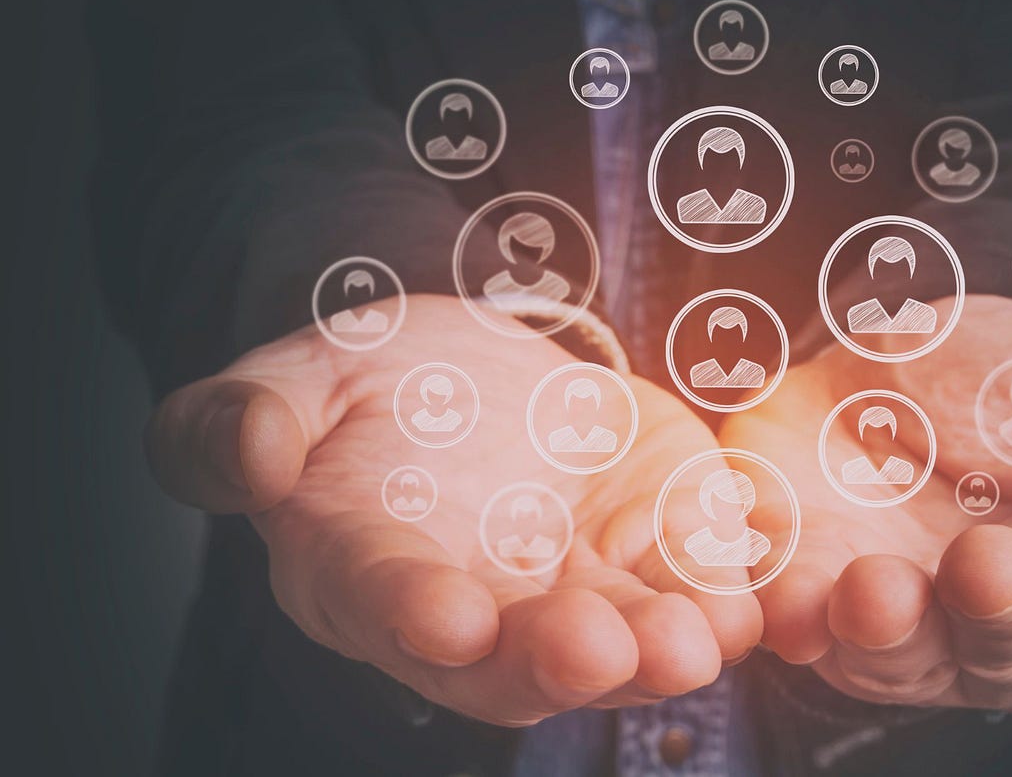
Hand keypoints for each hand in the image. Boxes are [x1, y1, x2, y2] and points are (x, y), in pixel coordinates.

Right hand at [145, 294, 760, 725]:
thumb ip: (242, 421)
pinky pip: (688, 584)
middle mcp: (476, 608)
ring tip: (697, 637)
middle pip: (513, 658)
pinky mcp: (650, 548)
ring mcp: (570, 588)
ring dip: (658, 648)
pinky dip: (722, 596)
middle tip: (601, 648)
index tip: (445, 617)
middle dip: (559, 657)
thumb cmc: (365, 385)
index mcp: (365, 571)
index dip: (410, 613)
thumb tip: (246, 452)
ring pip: (615, 640)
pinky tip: (752, 599)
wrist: (475, 369)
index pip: (380, 602)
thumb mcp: (293, 378)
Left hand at [719, 295, 1011, 712]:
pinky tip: (784, 608)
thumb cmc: (1008, 384)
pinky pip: (804, 634)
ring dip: (894, 636)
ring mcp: (913, 628)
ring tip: (877, 590)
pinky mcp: (818, 610)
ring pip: (913, 662)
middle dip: (1007, 612)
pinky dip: (794, 624)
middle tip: (989, 563)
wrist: (880, 364)